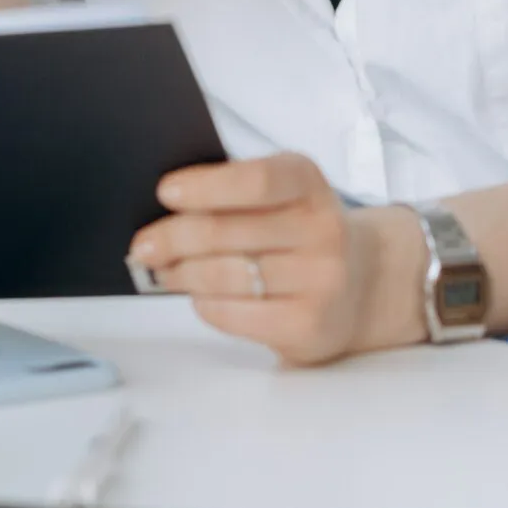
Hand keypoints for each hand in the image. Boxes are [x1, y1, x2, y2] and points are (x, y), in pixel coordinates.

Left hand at [126, 153, 424, 365]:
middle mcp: (323, 230)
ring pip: (224, 276)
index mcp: (308, 183)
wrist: (364, 284)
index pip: (255, 181)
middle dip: (171, 239)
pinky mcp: (310, 326)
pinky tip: (200, 296)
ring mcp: (322, 281)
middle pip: (225, 232)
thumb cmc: (299, 231)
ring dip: (181, 273)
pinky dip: (205, 304)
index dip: (205, 187)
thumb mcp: (282, 194)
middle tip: (143, 246)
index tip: (165, 193)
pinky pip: (234, 314)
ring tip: (165, 270)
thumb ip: (233, 192)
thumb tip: (164, 209)